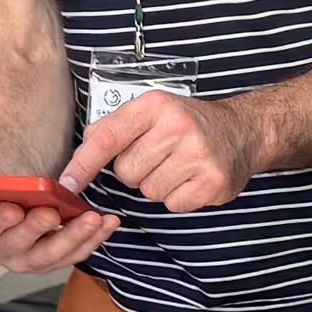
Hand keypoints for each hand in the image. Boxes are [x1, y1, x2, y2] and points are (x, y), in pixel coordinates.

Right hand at [0, 145, 119, 273]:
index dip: (0, 222)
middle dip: (40, 232)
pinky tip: (107, 224)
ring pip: (49, 256)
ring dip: (74, 240)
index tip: (14, 208)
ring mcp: (25, 256)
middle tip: (56, 213)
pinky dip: (91, 241)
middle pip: (19, 249)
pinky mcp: (49, 256)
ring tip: (92, 220)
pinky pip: (71, 254)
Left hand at [58, 92, 257, 211]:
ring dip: (158, 184)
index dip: (83, 163)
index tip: (67, 183)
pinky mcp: (213, 183)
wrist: (244, 130)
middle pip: (127, 173)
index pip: (107, 137)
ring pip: (149, 191)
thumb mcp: (152, 110)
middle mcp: (177, 127)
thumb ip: (116, 128)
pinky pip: (172, 205)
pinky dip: (178, 197)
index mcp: (155, 106)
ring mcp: (198, 156)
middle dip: (137, 171)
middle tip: (159, 156)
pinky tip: (191, 178)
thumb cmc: (188, 121)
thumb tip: (80, 159)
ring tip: (177, 165)